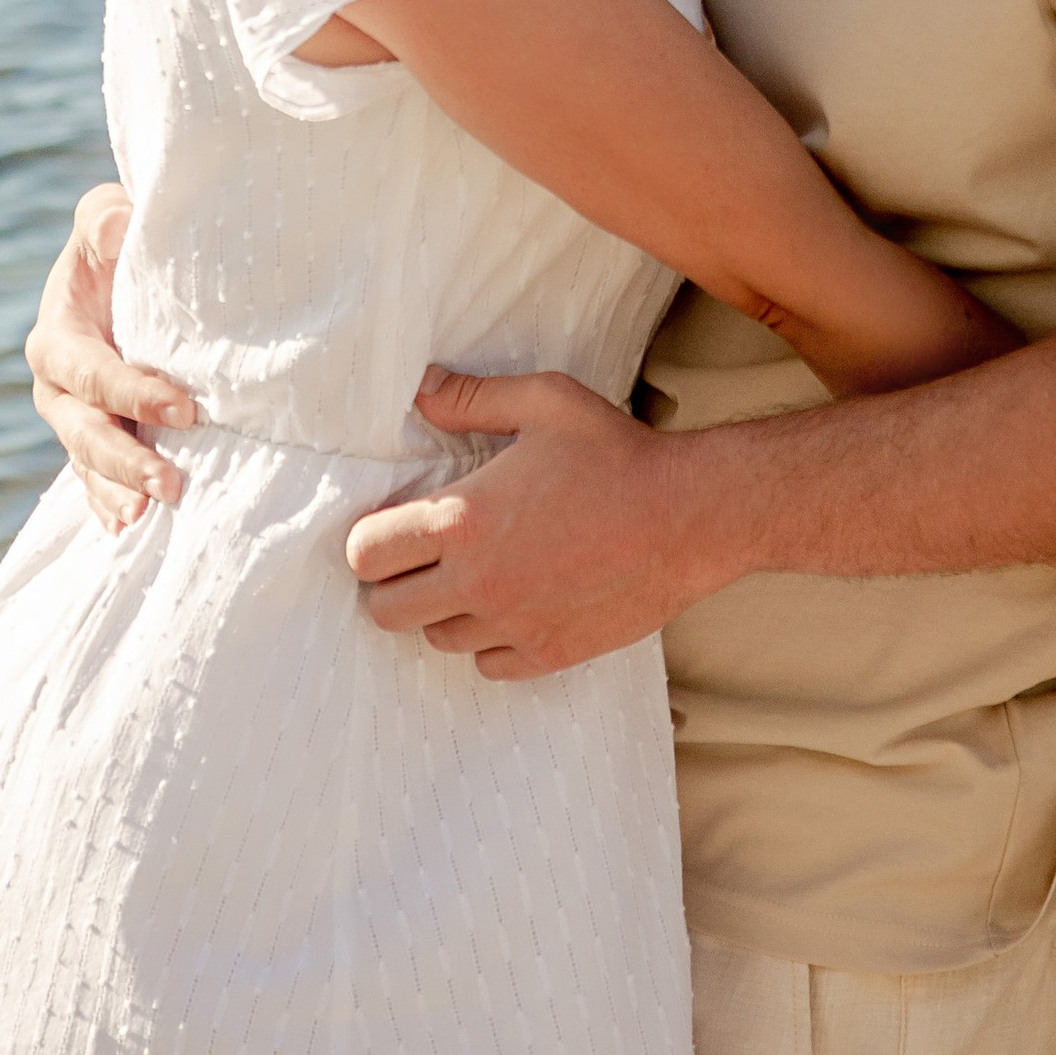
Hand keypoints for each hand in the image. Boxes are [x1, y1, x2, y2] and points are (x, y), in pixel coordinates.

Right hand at [24, 183, 197, 530]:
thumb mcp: (106, 216)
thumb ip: (104, 217)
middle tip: (171, 484)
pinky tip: (126, 528)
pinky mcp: (91, 439)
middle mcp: (56, 387)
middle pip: (84, 432)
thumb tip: (118, 229)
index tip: (184, 409)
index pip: (92, 374)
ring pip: (88, 464)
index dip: (133, 393)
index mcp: (56, 338)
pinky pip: (92, 480)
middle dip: (124, 461)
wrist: (116, 269)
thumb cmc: (116, 238)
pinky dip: (106, 503)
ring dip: (116, 491)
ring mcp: (72, 419)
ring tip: (146, 516)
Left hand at [346, 368, 720, 678]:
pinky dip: (488, 640)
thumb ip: (471, 398)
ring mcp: (512, 625)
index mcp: (466, 520)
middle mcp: (479, 582)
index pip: (367, 554)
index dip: (369, 539)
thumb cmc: (615, 453)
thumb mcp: (543, 402)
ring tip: (473, 574)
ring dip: (442, 610)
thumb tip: (420, 390)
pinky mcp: (548, 654)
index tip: (391, 525)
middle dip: (391, 584)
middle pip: (385, 613)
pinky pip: (486, 664)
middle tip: (421, 557)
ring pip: (435, 639)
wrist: (688, 517)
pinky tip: (511, 602)